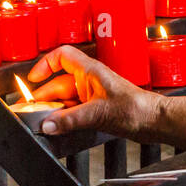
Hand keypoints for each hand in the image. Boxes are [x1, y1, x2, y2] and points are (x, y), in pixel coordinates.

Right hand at [26, 44, 161, 139]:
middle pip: (58, 84)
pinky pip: (74, 113)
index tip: (32, 79)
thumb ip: (71, 119)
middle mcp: (90, 81)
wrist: (154, 122)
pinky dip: (64, 120)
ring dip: (54, 112)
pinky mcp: (97, 111)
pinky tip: (58, 129)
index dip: (45, 64)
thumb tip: (47, 124)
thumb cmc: (136, 108)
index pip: (62, 56)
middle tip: (30, 113)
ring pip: (65, 101)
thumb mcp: (99, 113)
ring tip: (42, 124)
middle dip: (44, 97)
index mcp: (90, 71)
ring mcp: (93, 96)